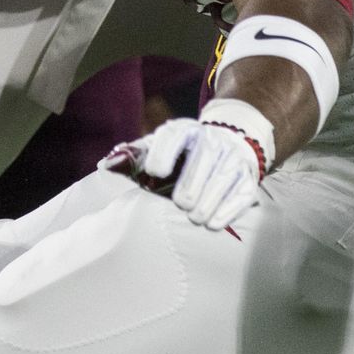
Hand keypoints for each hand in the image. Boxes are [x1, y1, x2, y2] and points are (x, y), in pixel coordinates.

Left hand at [101, 108, 274, 230]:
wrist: (229, 142)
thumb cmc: (182, 154)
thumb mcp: (156, 149)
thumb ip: (132, 158)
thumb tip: (106, 164)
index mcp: (183, 131)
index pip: (173, 135)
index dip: (163, 152)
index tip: (155, 172)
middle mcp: (210, 139)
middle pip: (204, 157)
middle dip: (193, 182)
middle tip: (181, 203)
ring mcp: (232, 157)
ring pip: (224, 176)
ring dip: (210, 199)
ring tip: (195, 216)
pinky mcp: (247, 177)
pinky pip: (242, 192)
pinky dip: (229, 209)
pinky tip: (214, 223)